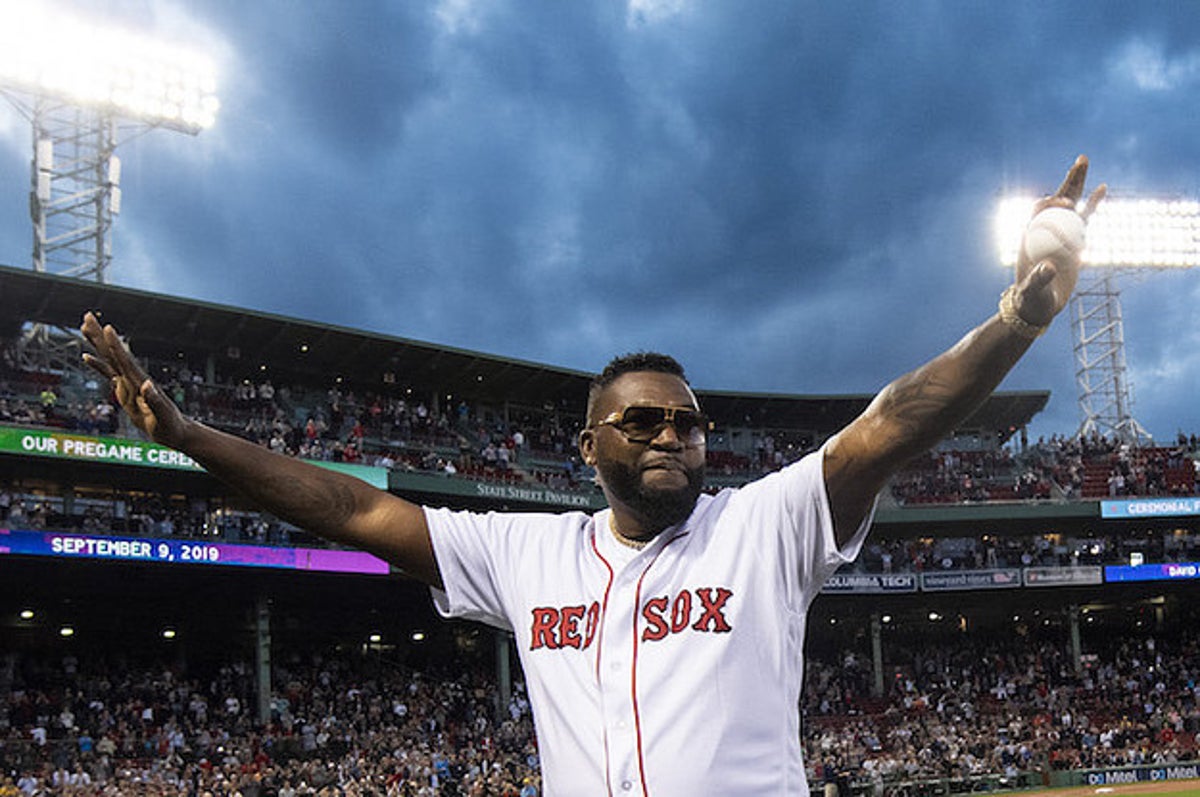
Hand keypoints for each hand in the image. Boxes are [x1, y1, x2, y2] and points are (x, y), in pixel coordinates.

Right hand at [80, 311, 188, 446]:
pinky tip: (86, 356)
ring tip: (84, 326)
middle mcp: (133, 378)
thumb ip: (155, 400)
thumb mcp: (163, 415)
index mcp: (140, 381)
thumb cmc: (171, 424)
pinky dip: (97, 365)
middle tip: (88, 315)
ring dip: (96, 343)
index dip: (116, 345)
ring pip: (108, 358)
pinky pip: (107, 374)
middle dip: (99, 334)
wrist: (175, 431)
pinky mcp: (124, 390)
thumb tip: (147, 385)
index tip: (106, 327)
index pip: (125, 360)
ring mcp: (128, 383)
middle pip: (113, 352)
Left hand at [1013, 155, 1106, 325]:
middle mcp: (1045, 231)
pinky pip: (1084, 219)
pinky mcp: (1073, 241)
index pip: (1039, 212)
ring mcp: (1060, 234)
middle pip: (1057, 200)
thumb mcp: (1033, 289)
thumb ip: (1038, 279)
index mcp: (1031, 237)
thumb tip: (1048, 268)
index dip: (1049, 203)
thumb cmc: (1031, 299)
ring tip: (1083, 160)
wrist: (1037, 306)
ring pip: (1071, 205)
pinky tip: (1102, 188)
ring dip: (1078, 184)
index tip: (1060, 202)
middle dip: (1069, 181)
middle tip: (1082, 159)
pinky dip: (1093, 203)